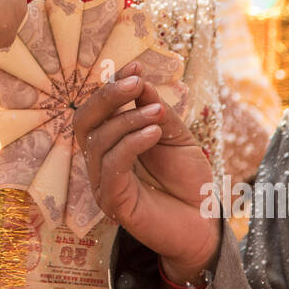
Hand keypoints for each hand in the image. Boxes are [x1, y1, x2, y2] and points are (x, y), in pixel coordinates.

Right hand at [74, 63, 218, 285]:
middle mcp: (100, 161)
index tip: (135, 65)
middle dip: (107, 96)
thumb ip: (156, 109)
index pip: (97, 109)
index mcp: (111, 143)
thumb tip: (138, 79)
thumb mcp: (175, 135)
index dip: (111, 85)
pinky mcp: (112, 202)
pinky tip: (154, 133)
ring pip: (98, 141)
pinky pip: (111, 167)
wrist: (205, 223)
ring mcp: (102, 183)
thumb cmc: (189, 180)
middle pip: (83, 121)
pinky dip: (130, 144)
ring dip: (128, 119)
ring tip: (158, 113)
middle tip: (135, 82)